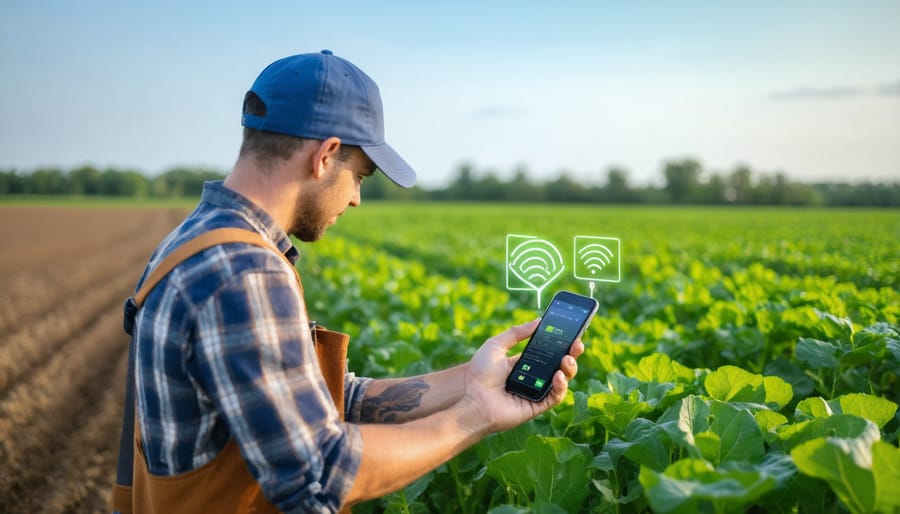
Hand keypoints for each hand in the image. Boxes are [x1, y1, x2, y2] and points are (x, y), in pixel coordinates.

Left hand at [461, 319, 583, 434]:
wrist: (472, 399)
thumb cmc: (479, 373)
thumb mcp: (496, 345)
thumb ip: (516, 333)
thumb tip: (538, 321)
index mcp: (525, 362)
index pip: (549, 351)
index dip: (562, 342)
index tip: (572, 331)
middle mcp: (534, 377)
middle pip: (559, 364)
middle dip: (571, 353)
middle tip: (577, 343)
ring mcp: (537, 391)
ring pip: (562, 380)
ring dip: (570, 368)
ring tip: (567, 358)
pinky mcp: (538, 406)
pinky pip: (556, 397)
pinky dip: (561, 386)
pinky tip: (558, 375)